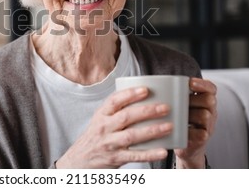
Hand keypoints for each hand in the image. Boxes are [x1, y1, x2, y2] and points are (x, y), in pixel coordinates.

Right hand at [56, 87, 171, 167]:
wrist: (80, 160)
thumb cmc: (95, 137)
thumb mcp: (100, 120)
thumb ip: (115, 110)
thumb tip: (141, 96)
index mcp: (101, 115)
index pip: (114, 101)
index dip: (130, 94)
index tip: (146, 89)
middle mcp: (104, 128)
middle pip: (126, 117)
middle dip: (147, 111)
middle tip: (165, 107)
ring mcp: (110, 144)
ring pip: (132, 135)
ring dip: (152, 130)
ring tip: (169, 126)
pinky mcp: (116, 158)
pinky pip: (135, 156)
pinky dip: (150, 154)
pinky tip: (163, 151)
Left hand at [174, 78, 216, 167]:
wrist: (182, 144)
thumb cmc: (177, 120)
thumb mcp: (176, 106)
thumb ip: (171, 95)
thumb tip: (146, 83)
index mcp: (204, 101)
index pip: (210, 88)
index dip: (203, 84)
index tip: (190, 82)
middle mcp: (210, 112)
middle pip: (209, 100)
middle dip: (193, 99)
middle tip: (179, 102)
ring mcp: (208, 126)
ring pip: (205, 115)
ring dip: (190, 114)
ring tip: (176, 115)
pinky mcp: (203, 139)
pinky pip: (200, 134)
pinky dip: (189, 132)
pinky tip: (178, 130)